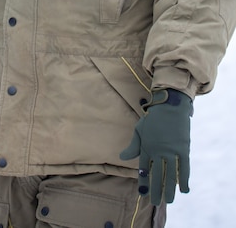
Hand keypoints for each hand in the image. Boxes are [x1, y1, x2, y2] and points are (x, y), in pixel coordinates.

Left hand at [119, 89, 192, 205]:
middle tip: (156, 202)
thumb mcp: (139, 130)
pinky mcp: (183, 148)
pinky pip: (184, 168)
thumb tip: (122, 157)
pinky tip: (184, 190)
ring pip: (170, 175)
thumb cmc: (153, 118)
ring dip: (169, 189)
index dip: (144, 182)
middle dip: (156, 190)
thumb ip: (133, 146)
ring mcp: (171, 151)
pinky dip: (184, 180)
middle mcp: (158, 151)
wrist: (170, 105)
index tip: (143, 194)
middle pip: (157, 175)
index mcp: (146, 147)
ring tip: (169, 201)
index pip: (144, 169)